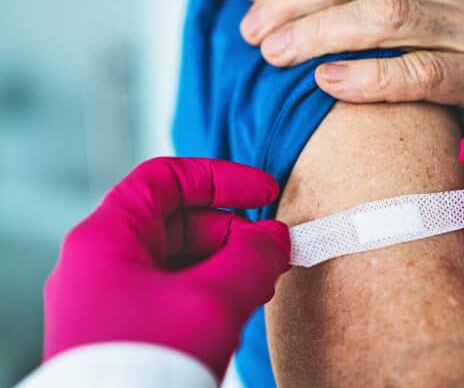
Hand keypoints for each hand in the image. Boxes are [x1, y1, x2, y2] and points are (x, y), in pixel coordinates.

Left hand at [43, 157, 290, 377]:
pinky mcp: (124, 331)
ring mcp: (110, 300)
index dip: (221, 178)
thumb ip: (253, 258)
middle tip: (272, 249)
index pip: (166, 179)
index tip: (264, 192)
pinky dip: (210, 291)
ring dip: (225, 263)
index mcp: (107, 238)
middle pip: (175, 221)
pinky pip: (172, 293)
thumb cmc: (143, 367)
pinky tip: (238, 308)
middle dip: (232, 229)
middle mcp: (103, 263)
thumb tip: (277, 239)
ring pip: (177, 260)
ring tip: (261, 282)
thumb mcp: (211, 302)